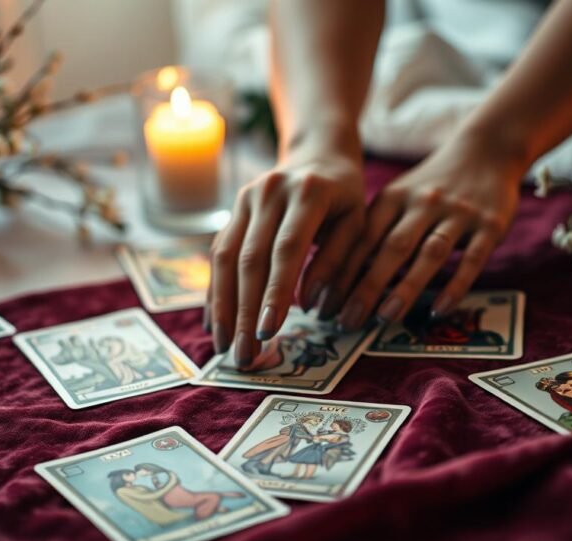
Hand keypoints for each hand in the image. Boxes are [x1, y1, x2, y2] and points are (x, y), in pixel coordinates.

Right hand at [207, 151, 364, 365]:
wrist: (319, 154)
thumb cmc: (346, 198)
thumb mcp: (357, 225)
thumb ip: (338, 263)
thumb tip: (312, 306)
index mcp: (308, 193)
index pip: (287, 249)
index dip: (276, 293)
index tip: (269, 334)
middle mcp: (270, 191)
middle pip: (250, 259)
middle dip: (244, 312)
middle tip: (243, 356)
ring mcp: (245, 198)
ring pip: (225, 258)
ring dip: (223, 307)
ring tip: (224, 347)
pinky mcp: (232, 210)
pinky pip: (218, 254)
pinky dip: (215, 291)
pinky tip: (214, 323)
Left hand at [322, 130, 524, 328]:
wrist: (487, 150)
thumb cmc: (431, 186)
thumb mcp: (398, 197)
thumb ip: (374, 230)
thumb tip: (338, 278)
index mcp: (394, 197)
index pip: (363, 237)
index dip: (342, 271)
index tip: (324, 302)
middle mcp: (424, 203)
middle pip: (392, 247)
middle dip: (367, 286)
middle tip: (347, 320)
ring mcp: (458, 214)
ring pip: (430, 253)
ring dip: (406, 287)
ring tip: (385, 318)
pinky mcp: (489, 226)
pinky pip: (471, 260)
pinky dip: (455, 287)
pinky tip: (438, 311)